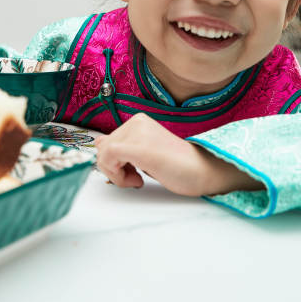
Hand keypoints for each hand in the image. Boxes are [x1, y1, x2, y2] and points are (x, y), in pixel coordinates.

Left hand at [94, 113, 261, 196]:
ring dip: (117, 174)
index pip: (107, 142)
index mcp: (139, 122)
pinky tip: (138, 180)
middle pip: (103, 149)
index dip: (113, 162)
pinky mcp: (138, 147)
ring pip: (103, 154)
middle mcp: (137, 122)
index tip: (131, 172)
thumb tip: (98, 142)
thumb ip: (121, 147)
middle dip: (114, 169)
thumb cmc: (178, 167)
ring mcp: (137, 132)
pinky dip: (117, 175)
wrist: (203, 171)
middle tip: (136, 177)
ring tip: (138, 179)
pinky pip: (108, 157)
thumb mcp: (143, 155)